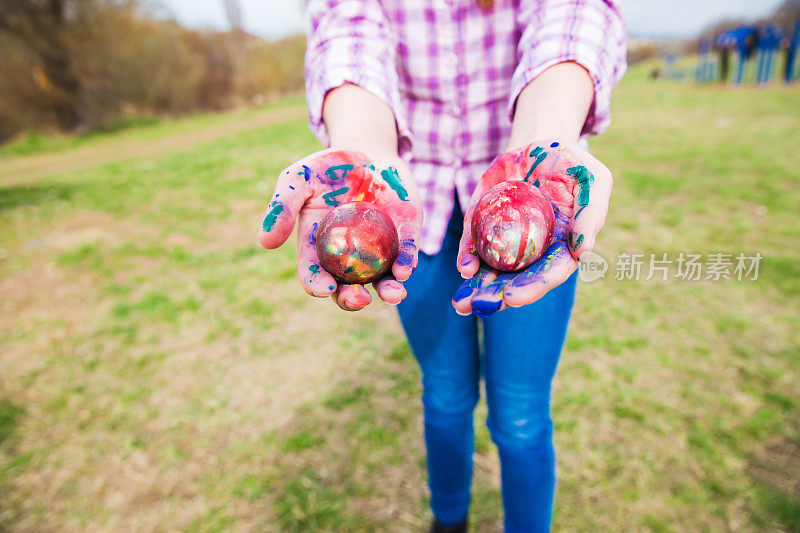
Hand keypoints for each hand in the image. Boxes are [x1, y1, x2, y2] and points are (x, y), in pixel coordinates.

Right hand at [258, 149, 421, 310]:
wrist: (365, 151)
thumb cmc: (325, 169)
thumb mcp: (296, 180)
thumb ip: (281, 207)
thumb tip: (265, 242)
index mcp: (319, 249)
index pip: (316, 274)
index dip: (318, 285)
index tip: (324, 287)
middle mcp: (350, 257)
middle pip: (349, 287)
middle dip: (353, 299)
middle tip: (359, 299)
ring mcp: (380, 249)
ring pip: (384, 279)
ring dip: (388, 291)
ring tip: (393, 294)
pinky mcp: (405, 234)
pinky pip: (407, 252)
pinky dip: (406, 262)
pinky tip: (404, 270)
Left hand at [452, 139, 611, 315]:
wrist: (538, 144)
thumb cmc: (572, 163)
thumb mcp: (592, 180)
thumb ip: (591, 214)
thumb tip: (582, 252)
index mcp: (563, 248)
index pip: (548, 274)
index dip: (532, 287)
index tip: (512, 296)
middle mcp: (535, 252)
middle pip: (516, 280)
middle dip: (498, 296)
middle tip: (481, 305)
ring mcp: (508, 242)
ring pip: (492, 271)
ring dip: (477, 288)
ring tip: (462, 304)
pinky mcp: (485, 227)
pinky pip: (474, 246)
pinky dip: (467, 258)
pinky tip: (464, 267)